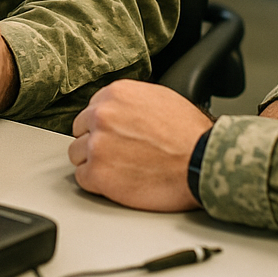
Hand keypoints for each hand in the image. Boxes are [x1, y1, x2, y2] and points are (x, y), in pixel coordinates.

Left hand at [69, 80, 211, 211]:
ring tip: (119, 169)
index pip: (92, 109)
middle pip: (81, 130)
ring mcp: (97, 144)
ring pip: (77, 153)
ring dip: (94, 162)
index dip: (104, 125)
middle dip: (96, 142)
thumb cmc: (189, 133)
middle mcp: (102, 114)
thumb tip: (120, 110)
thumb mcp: (159, 98)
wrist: (200, 161)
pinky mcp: (98, 173)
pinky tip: (117, 181)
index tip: (113, 135)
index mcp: (116, 93)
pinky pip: (82, 177)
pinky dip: (97, 182)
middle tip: (117, 154)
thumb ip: (131, 101)